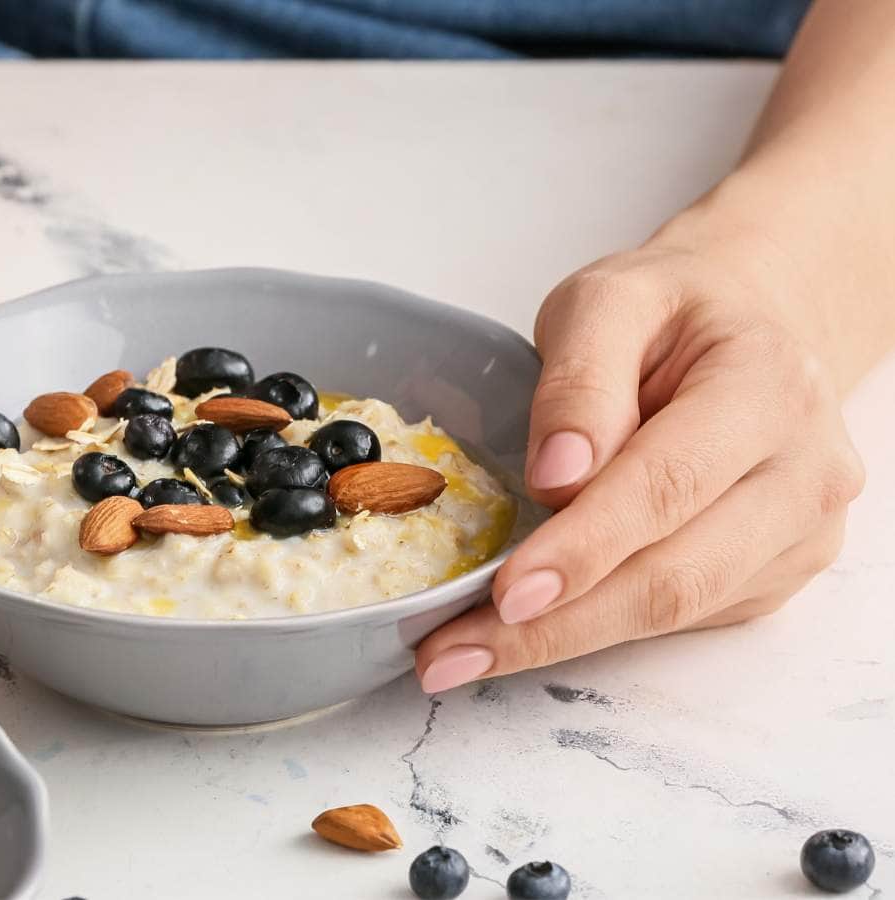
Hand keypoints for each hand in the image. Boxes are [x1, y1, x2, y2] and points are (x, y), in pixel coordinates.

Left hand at [415, 219, 865, 692]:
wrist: (744, 328)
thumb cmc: (670, 315)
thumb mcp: (608, 302)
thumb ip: (580, 381)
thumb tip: (555, 478)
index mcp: (771, 388)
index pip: (668, 485)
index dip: (584, 546)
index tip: (506, 591)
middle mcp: (806, 472)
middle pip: (676, 574)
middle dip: (557, 624)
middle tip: (453, 651)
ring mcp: (798, 534)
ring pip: (677, 611)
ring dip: (563, 640)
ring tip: (463, 652)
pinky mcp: (771, 575)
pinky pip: (681, 618)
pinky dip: (595, 629)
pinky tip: (526, 629)